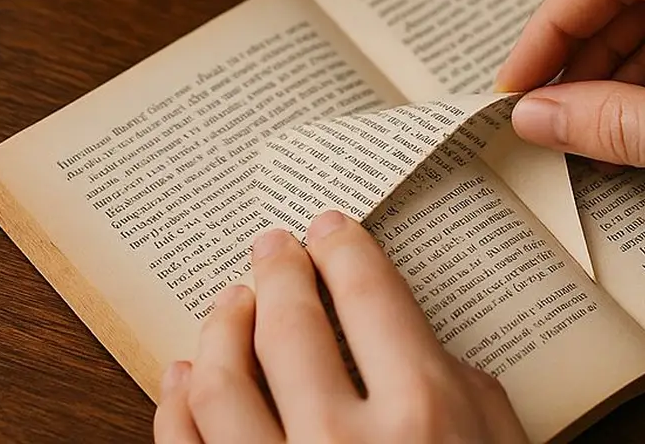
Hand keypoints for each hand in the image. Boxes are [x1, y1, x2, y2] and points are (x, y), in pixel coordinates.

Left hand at [155, 210, 527, 443]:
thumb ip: (469, 393)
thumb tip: (419, 344)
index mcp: (425, 415)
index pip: (367, 292)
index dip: (343, 247)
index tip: (329, 228)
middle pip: (290, 320)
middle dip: (277, 270)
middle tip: (273, 248)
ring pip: (221, 380)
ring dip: (220, 327)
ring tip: (231, 303)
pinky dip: (175, 406)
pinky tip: (182, 378)